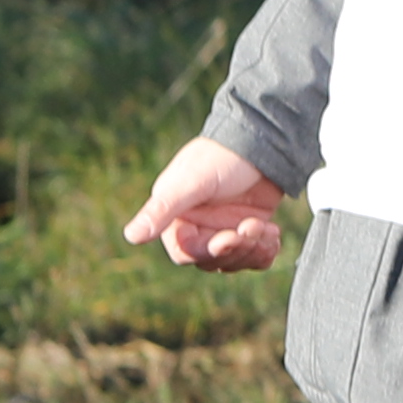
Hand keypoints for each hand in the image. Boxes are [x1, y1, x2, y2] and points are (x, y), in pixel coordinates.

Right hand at [123, 137, 290, 270]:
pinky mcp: (250, 229)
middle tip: (251, 228)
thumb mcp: (189, 183)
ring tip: (265, 227)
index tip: (227, 237)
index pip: (185, 253)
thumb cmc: (220, 157)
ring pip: (234, 261)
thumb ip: (161, 210)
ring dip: (252, 250)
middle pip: (212, 261)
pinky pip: (255, 256)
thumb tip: (130, 236)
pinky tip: (273, 233)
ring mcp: (225, 228)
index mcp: (176, 217)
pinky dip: (265, 251)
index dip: (206, 251)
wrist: (262, 140)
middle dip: (234, 249)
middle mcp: (199, 226)